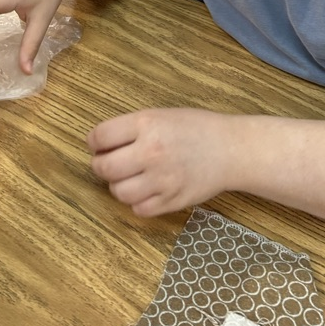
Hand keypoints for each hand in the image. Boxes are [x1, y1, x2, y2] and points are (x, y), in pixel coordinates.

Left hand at [87, 108, 237, 215]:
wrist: (230, 149)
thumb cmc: (195, 128)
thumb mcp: (160, 115)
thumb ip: (130, 128)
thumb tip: (98, 143)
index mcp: (147, 124)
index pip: (100, 137)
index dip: (94, 142)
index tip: (98, 145)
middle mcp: (151, 152)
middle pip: (104, 168)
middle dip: (101, 165)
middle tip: (109, 163)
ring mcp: (162, 180)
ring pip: (119, 192)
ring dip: (118, 186)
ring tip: (129, 177)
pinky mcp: (172, 201)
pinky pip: (139, 210)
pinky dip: (138, 202)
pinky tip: (146, 190)